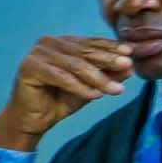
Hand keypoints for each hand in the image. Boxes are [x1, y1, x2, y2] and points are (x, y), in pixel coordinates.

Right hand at [0, 36, 133, 151]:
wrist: (34, 120)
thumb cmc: (61, 100)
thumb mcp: (91, 87)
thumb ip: (108, 75)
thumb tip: (130, 67)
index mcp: (63, 42)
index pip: (91, 43)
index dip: (112, 47)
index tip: (132, 52)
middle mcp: (48, 43)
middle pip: (85, 52)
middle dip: (109, 60)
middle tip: (128, 65)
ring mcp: (37, 53)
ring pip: (75, 65)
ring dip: (98, 78)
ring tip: (117, 90)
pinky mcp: (29, 67)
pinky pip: (61, 78)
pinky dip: (80, 87)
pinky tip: (95, 96)